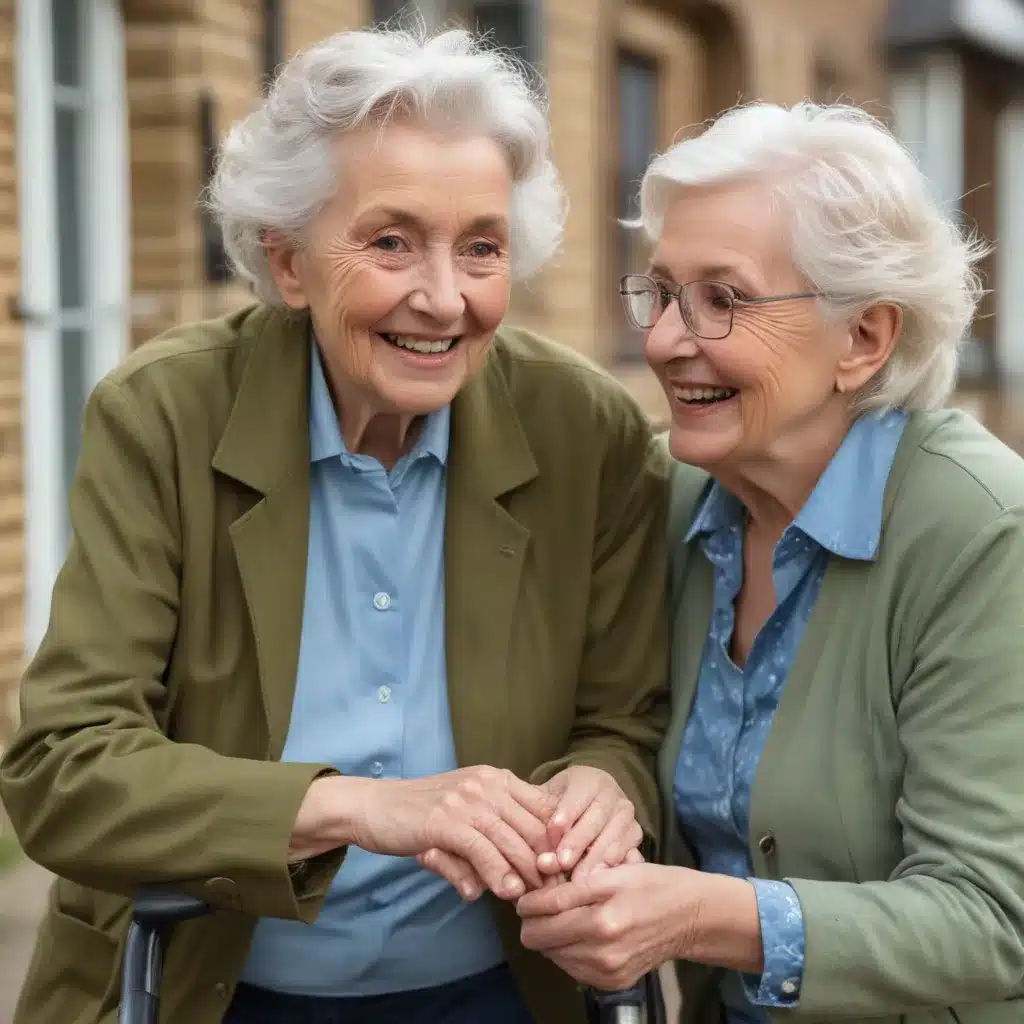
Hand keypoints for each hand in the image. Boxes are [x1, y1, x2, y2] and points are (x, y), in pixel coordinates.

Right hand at [308, 767, 554, 899]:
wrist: (375, 806)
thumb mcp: (466, 816)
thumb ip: (494, 837)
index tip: (567, 871)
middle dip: (549, 863)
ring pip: (512, 840)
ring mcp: (466, 801)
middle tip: (557, 892)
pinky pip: (481, 849)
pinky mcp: (445, 820)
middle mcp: (487, 784)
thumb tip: (516, 877)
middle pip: (534, 826)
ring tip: (536, 897)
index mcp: (497, 778)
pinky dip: (497, 873)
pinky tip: (505, 891)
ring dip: (528, 873)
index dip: (561, 841)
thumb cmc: (424, 814)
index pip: (545, 808)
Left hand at [516, 766, 642, 876]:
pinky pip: (629, 854)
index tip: (552, 833)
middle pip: (596, 819)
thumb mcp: (548, 799)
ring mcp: (628, 817)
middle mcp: (613, 795)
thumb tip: (522, 831)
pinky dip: (615, 870)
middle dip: (578, 842)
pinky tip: (601, 883)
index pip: (577, 796)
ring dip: (595, 860)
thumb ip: (538, 813)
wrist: (592, 804)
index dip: (565, 814)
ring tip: (578, 880)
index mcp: (590, 780)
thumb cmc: (560, 806)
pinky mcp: (636, 838)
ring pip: (614, 839)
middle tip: (562, 862)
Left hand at [516, 862, 695, 989]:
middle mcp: (601, 950)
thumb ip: (572, 886)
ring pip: (552, 956)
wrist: (692, 917)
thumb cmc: (653, 885)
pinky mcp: (612, 983)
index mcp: (601, 919)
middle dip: (535, 922)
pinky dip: (569, 951)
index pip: (542, 914)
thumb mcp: (613, 872)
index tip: (527, 897)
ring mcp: (607, 971)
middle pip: (539, 941)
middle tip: (543, 906)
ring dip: (552, 937)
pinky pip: (572, 968)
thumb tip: (536, 894)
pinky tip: (582, 934)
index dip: (528, 902)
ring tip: (566, 918)